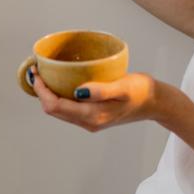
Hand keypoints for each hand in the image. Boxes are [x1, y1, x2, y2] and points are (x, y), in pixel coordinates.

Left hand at [27, 67, 161, 131]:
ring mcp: (89, 121)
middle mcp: (87, 122)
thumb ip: (101, 90)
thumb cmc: (142, 92)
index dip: (41, 91)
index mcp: (92, 116)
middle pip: (53, 110)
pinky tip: (60, 82)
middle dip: (41, 92)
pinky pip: (68, 108)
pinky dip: (59, 95)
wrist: (157, 103)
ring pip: (59, 110)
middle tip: (37, 71)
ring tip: (45, 75)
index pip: (54, 106)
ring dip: (48, 94)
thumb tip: (78, 91)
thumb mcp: (123, 87)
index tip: (36, 72)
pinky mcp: (93, 117)